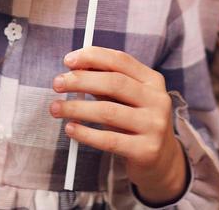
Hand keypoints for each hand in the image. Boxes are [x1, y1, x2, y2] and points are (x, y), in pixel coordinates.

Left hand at [51, 47, 188, 204]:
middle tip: (57, 84)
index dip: (92, 57)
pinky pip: (109, 140)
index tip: (67, 60)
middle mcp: (157, 100)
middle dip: (80, 80)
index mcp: (152, 80)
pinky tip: (70, 129)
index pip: (121, 60)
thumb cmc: (135, 122)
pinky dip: (85, 133)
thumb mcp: (127, 98)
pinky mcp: (146, 150)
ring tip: (56, 108)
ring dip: (76, 108)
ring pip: (108, 112)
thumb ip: (106, 82)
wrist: (162, 160)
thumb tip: (74, 68)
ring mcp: (154, 126)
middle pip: (114, 83)